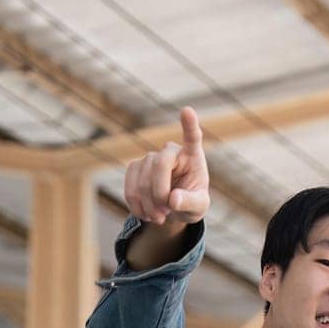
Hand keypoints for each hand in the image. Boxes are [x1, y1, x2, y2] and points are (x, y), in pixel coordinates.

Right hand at [123, 106, 209, 224]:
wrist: (173, 208)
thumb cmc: (191, 203)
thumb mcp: (198, 208)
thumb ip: (189, 203)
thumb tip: (174, 199)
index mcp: (192, 156)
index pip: (192, 137)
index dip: (189, 125)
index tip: (187, 110)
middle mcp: (171, 151)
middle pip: (159, 165)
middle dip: (159, 194)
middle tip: (164, 215)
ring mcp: (151, 157)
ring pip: (142, 179)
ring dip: (148, 204)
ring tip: (159, 217)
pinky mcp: (135, 167)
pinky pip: (130, 186)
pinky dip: (136, 205)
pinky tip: (145, 214)